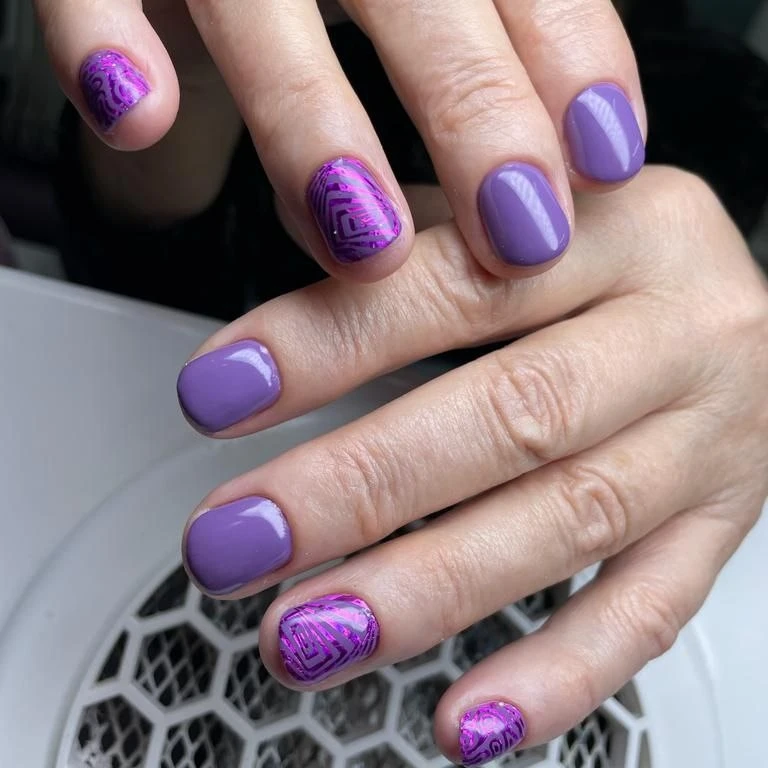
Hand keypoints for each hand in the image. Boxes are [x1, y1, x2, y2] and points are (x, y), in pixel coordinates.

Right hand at [36, 0, 645, 280]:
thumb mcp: (418, 14)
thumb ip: (471, 72)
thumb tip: (521, 196)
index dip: (573, 61)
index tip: (604, 164)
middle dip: (477, 115)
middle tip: (519, 234)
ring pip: (264, 8)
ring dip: (316, 125)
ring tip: (369, 246)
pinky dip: (104, 46)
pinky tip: (135, 120)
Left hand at [175, 167, 767, 765]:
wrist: (740, 311)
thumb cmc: (615, 254)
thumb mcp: (539, 200)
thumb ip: (425, 222)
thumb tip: (306, 230)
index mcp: (624, 229)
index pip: (458, 282)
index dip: (333, 341)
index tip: (219, 393)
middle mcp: (676, 334)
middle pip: (513, 417)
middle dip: (358, 490)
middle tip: (236, 542)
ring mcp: (707, 443)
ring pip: (565, 526)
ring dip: (424, 593)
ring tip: (304, 636)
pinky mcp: (721, 528)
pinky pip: (646, 613)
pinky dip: (554, 677)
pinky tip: (461, 722)